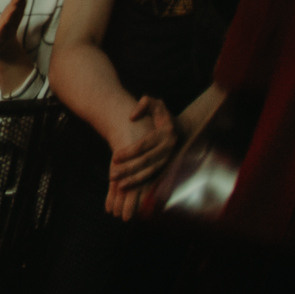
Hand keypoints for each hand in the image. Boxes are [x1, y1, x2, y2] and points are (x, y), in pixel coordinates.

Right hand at [0, 0, 45, 91]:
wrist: (9, 75)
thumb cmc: (16, 58)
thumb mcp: (24, 41)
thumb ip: (27, 33)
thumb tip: (37, 19)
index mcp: (9, 28)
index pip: (13, 9)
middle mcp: (1, 31)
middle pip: (8, 14)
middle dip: (14, 2)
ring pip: (4, 22)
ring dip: (10, 12)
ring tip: (16, 2)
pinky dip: (2, 27)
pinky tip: (7, 21)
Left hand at [106, 96, 178, 215]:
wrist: (182, 129)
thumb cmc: (163, 115)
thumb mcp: (155, 104)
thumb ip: (145, 104)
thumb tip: (132, 115)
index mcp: (165, 134)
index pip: (145, 146)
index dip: (129, 152)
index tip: (114, 157)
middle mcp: (168, 150)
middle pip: (146, 162)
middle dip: (129, 170)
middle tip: (112, 176)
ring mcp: (169, 160)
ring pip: (151, 173)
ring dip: (135, 181)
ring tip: (118, 186)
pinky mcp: (167, 167)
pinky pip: (154, 178)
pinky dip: (143, 185)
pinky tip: (131, 189)